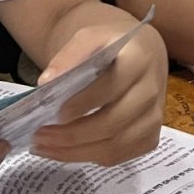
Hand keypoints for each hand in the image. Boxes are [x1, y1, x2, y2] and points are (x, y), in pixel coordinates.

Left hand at [29, 22, 167, 165]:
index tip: (56, 112)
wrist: (142, 53)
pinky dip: (87, 157)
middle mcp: (152, 91)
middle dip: (72, 134)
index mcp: (139, 60)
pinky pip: (117, 157)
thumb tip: (45, 83)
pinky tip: (63, 151)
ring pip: (114, 146)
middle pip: (112, 122)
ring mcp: (153, 119)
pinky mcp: (150, 139)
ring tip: (44, 146)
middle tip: (39, 134)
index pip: (112, 86)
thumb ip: (69, 56)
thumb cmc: (111, 45)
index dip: (84, 102)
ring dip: (75, 151)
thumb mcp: (90, 37)